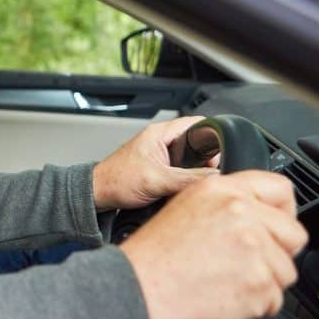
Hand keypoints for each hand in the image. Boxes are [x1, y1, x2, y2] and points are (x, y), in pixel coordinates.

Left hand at [92, 116, 218, 210]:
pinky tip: (183, 188)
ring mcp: (160, 154)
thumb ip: (188, 179)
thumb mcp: (157, 180)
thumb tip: (213, 178)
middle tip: (208, 173)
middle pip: (197, 143)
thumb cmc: (116, 181)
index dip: (213, 138)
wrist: (98, 194)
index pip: (198, 124)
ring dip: (195, 171)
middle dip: (206, 158)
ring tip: (195, 182)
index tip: (220, 155)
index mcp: (160, 133)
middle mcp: (161, 140)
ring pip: (190, 159)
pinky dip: (185, 178)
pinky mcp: (158, 167)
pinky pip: (180, 170)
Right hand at [119, 171, 306, 318]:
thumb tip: (259, 218)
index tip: (277, 228)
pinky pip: (275, 301)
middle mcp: (241, 213)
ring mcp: (253, 247)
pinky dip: (254, 307)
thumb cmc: (151, 258)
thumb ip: (226, 206)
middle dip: (276, 254)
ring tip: (224, 283)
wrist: (134, 289)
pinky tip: (223, 298)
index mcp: (222, 191)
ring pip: (285, 272)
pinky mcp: (258, 282)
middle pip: (294, 235)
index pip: (281, 190)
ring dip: (263, 284)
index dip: (284, 213)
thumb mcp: (184, 208)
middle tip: (242, 265)